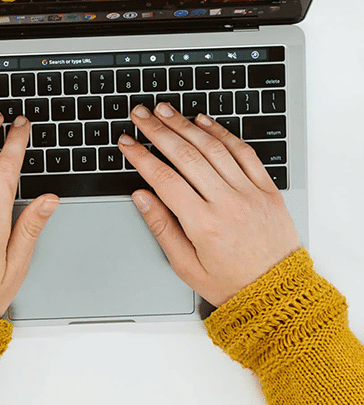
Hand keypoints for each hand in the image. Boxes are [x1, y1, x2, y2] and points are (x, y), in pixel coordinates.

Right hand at [118, 103, 301, 306]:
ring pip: (214, 148)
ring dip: (186, 125)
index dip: (141, 157)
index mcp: (204, 224)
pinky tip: (203, 122)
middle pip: (186, 156)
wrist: (278, 292)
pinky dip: (222, 133)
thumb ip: (161, 228)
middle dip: (159, 131)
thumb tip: (141, 197)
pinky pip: (244, 153)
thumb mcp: (186, 266)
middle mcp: (228, 203)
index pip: (164, 180)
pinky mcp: (267, 189)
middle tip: (140, 115)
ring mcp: (250, 192)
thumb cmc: (230, 283)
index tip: (126, 143)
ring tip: (165, 111)